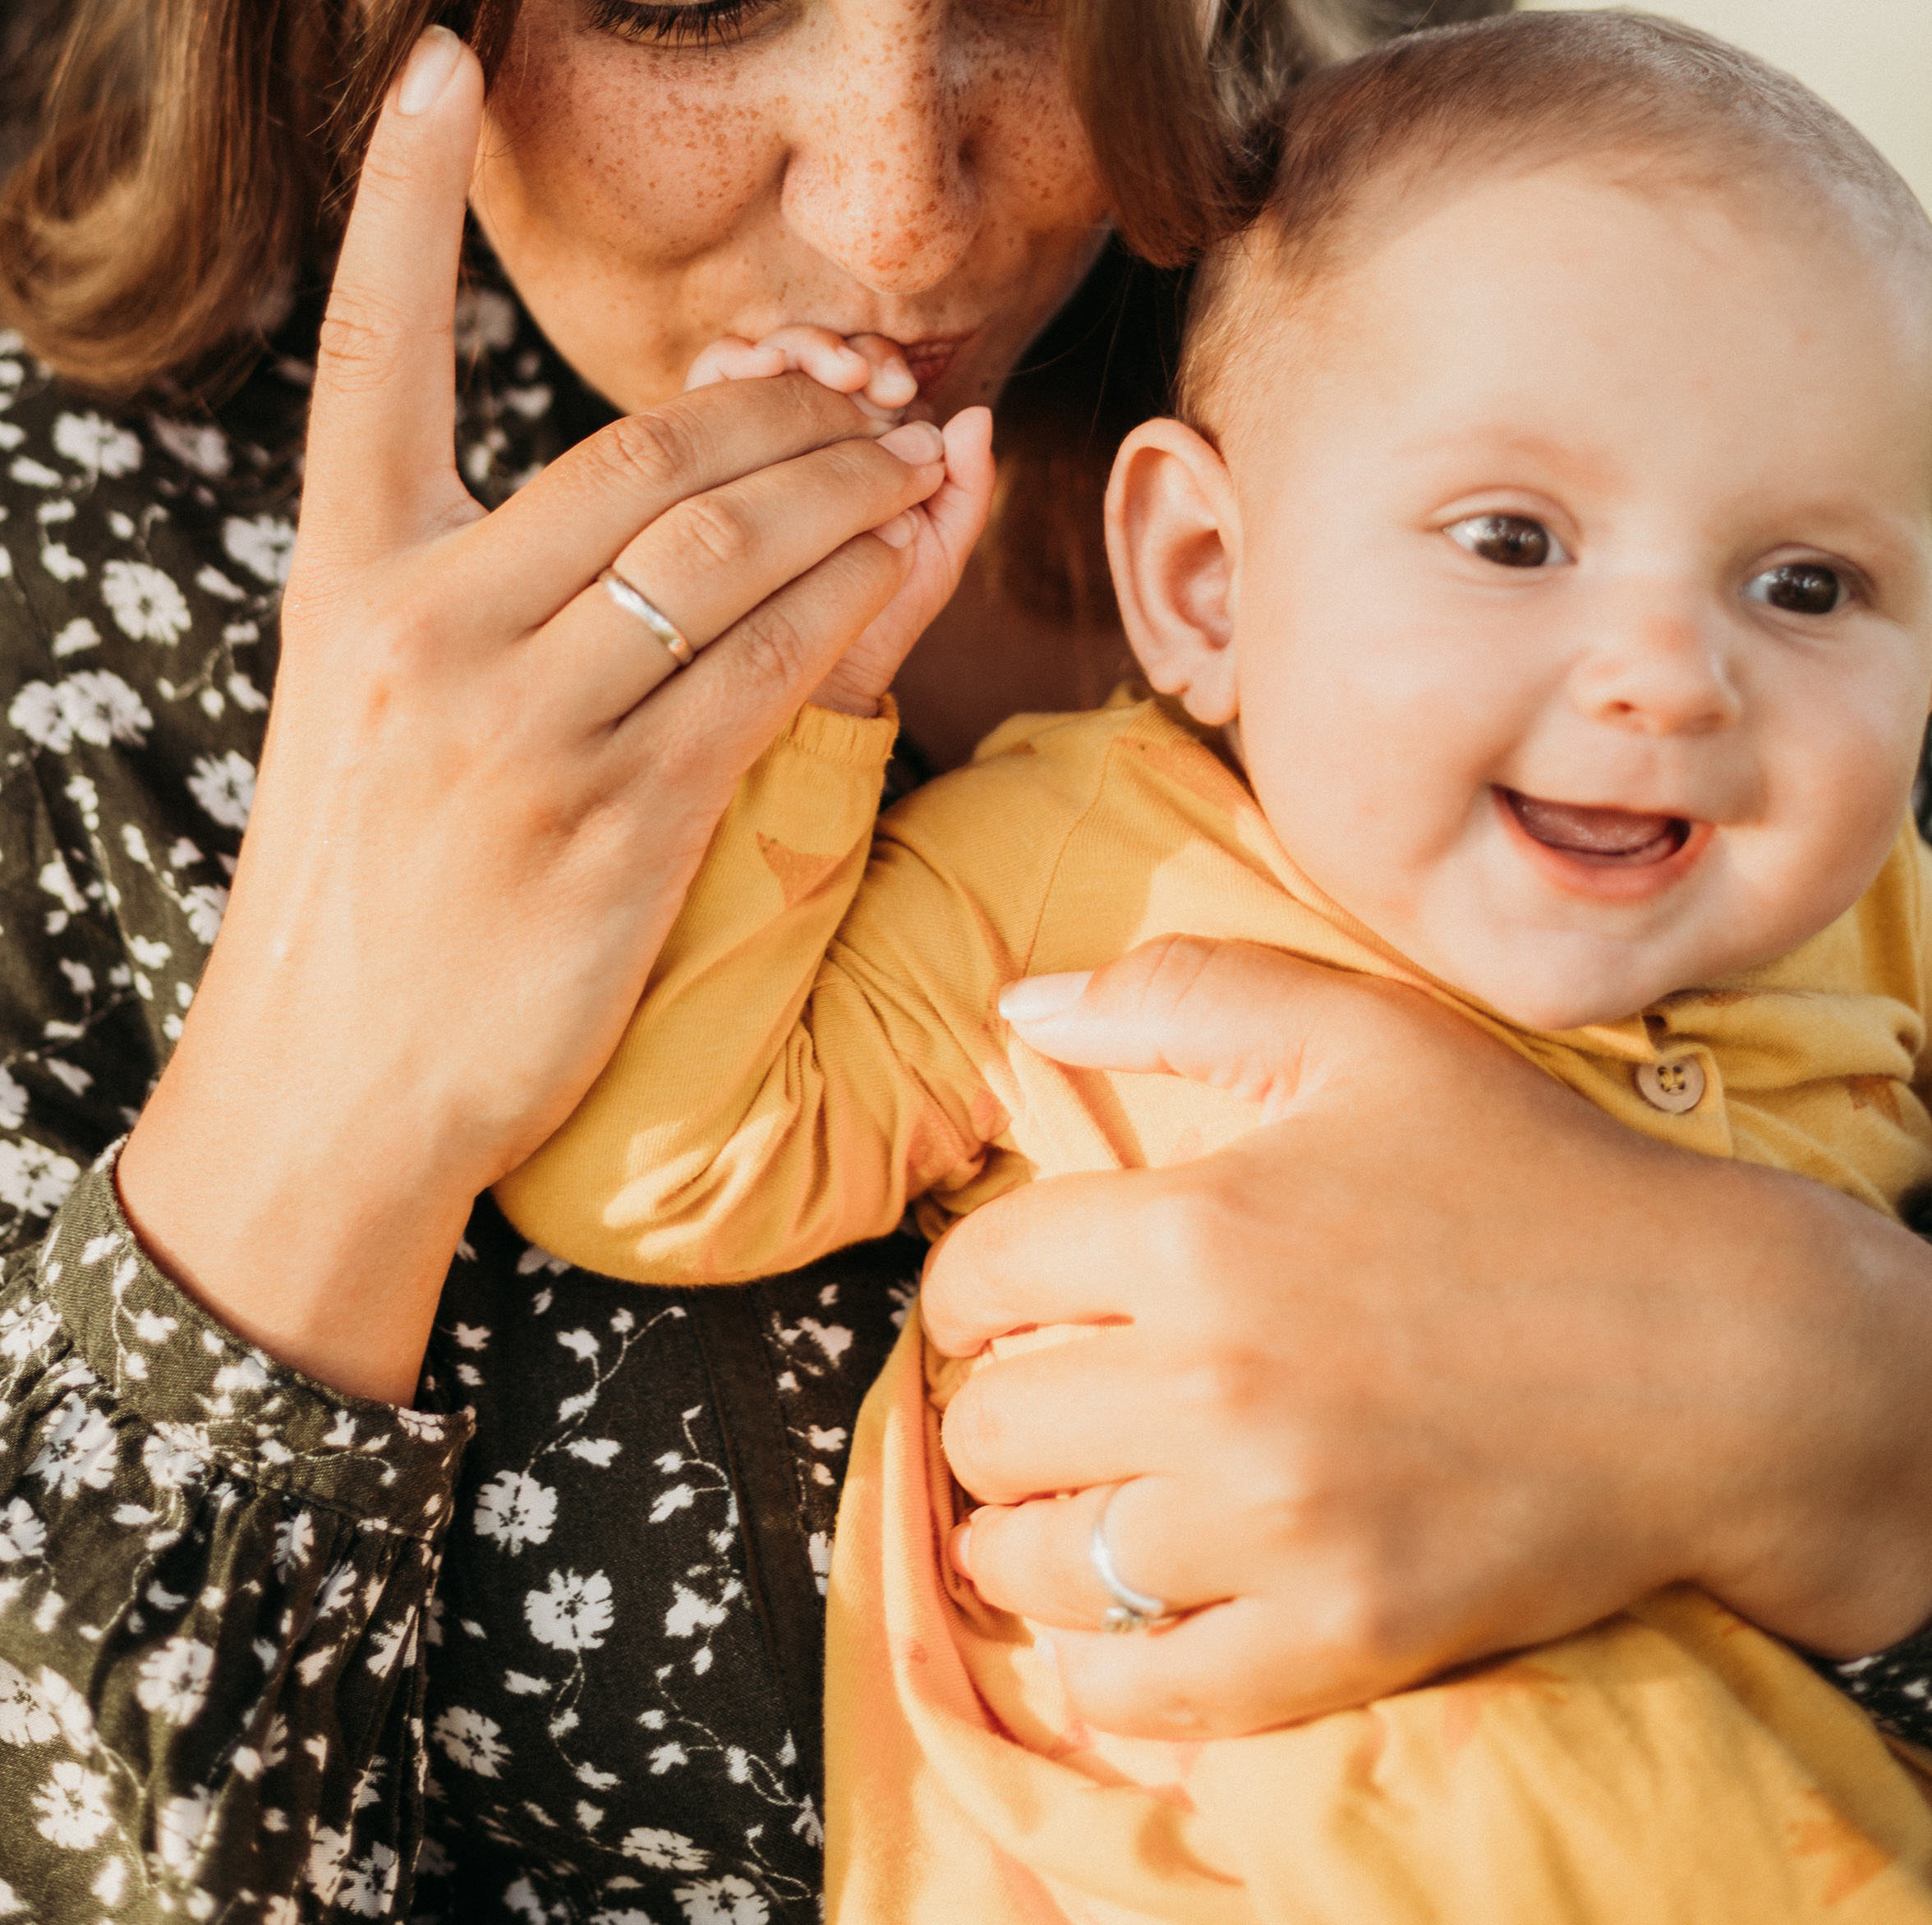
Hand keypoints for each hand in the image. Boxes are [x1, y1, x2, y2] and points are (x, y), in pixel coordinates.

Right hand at [120, 32, 954, 1402]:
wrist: (328, 1096)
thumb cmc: (368, 879)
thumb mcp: (370, 699)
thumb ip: (480, 575)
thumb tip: (663, 465)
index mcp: (345, 577)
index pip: (366, 351)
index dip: (393, 197)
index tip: (433, 54)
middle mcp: (420, 630)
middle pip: (641, 451)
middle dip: (782, 401)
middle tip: (870, 371)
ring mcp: (518, 728)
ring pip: (731, 545)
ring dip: (851, 482)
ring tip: (919, 445)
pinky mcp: (618, 823)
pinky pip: (778, 667)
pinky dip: (863, 593)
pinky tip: (916, 540)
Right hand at [687, 327, 993, 716]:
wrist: (809, 679)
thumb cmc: (876, 615)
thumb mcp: (935, 551)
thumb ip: (965, 488)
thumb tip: (976, 413)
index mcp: (864, 445)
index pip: (864, 370)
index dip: (881, 363)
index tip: (901, 390)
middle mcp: (805, 434)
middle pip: (812, 355)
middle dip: (839, 353)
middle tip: (864, 379)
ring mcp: (749, 441)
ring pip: (762, 362)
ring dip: (794, 351)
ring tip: (825, 376)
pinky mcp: (699, 454)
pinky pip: (708, 389)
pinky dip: (734, 366)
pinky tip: (758, 373)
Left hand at [924, 935, 1931, 1735]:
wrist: (1717, 1355)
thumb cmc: (1534, 1177)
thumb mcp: (1362, 1035)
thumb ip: (1182, 994)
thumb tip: (1019, 1005)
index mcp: (1199, 1229)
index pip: (981, 1279)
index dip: (969, 1294)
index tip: (1000, 1311)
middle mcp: (1215, 1383)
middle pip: (991, 1427)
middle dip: (993, 1414)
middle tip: (1037, 1410)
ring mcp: (1278, 1526)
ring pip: (1044, 1563)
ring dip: (1025, 1540)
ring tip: (1058, 1514)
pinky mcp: (1342, 1638)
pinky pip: (1147, 1690)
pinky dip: (1102, 1669)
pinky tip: (1117, 1626)